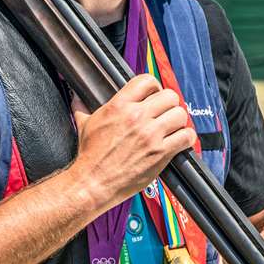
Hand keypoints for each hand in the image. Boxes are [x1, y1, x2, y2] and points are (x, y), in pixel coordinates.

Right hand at [69, 74, 196, 207]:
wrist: (94, 181)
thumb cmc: (90, 155)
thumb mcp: (84, 124)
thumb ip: (82, 107)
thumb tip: (76, 98)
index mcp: (119, 106)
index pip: (147, 81)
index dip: (154, 87)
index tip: (154, 96)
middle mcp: (137, 117)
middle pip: (169, 96)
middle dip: (169, 104)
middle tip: (164, 114)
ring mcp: (150, 135)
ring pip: (180, 114)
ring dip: (178, 121)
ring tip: (172, 128)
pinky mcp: (160, 153)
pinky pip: (186, 137)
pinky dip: (186, 138)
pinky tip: (178, 141)